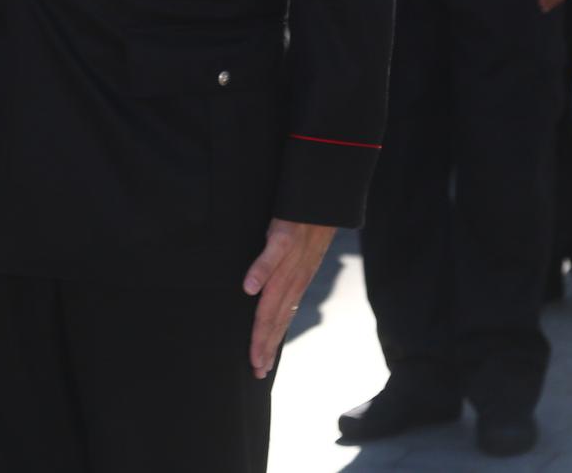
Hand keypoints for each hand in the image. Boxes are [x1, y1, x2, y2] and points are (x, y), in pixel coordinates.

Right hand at [242, 219, 335, 378]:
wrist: (323, 201)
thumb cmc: (306, 229)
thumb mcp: (298, 257)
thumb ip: (284, 278)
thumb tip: (267, 297)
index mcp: (297, 283)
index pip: (282, 320)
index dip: (271, 345)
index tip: (262, 369)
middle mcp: (295, 277)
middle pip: (276, 317)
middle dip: (266, 346)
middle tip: (257, 371)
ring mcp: (290, 258)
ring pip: (275, 296)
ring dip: (264, 325)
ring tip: (255, 349)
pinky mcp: (284, 236)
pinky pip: (272, 255)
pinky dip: (261, 272)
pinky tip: (249, 289)